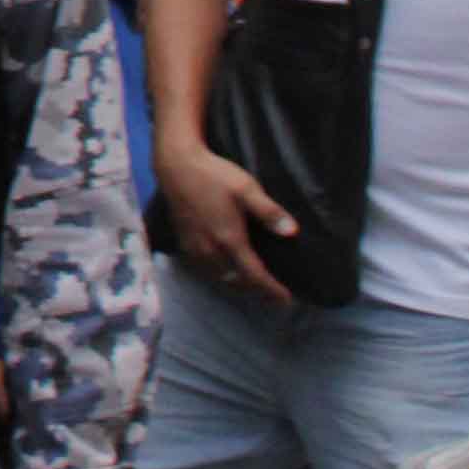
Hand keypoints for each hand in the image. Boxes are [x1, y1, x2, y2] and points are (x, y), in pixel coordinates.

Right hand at [145, 141, 299, 301]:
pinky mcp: (185, 245)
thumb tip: (292, 232)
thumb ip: (269, 212)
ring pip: (220, 279)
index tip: (286, 300)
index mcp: (229, 240)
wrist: (177, 168)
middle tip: (274, 294)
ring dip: (238, 285)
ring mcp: (195, 250)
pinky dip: (221, 277)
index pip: (254, 275)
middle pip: (237, 282)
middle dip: (256, 291)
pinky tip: (228, 270)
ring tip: (254, 285)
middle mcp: (211, 251)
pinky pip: (206, 272)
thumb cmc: (214, 176)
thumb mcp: (247, 189)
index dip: (271, 290)